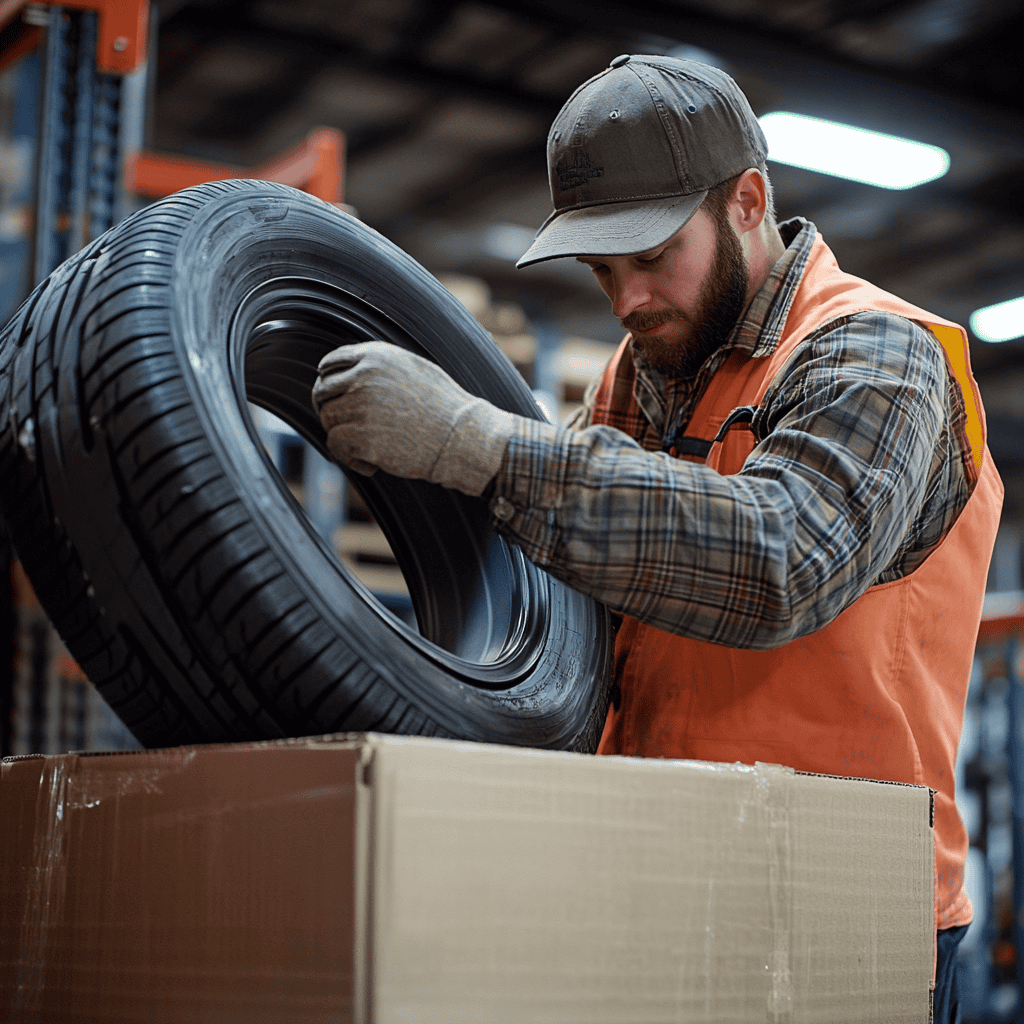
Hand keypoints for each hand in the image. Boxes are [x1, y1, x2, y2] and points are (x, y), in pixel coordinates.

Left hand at [312, 341, 516, 495]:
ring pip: (328, 420)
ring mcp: (359, 405)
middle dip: (331, 410)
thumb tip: (348, 375)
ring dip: (342, 436)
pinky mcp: (359, 436)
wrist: (461, 437)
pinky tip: (372, 464)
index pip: (330, 364)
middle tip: (350, 429)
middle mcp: (363, 376)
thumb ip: (378, 367)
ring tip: (369, 447)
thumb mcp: (412, 370)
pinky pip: (335, 445)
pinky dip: (349, 458)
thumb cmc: (443, 407)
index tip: (337, 401)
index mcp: (375, 356)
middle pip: (322, 392)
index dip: (329, 385)